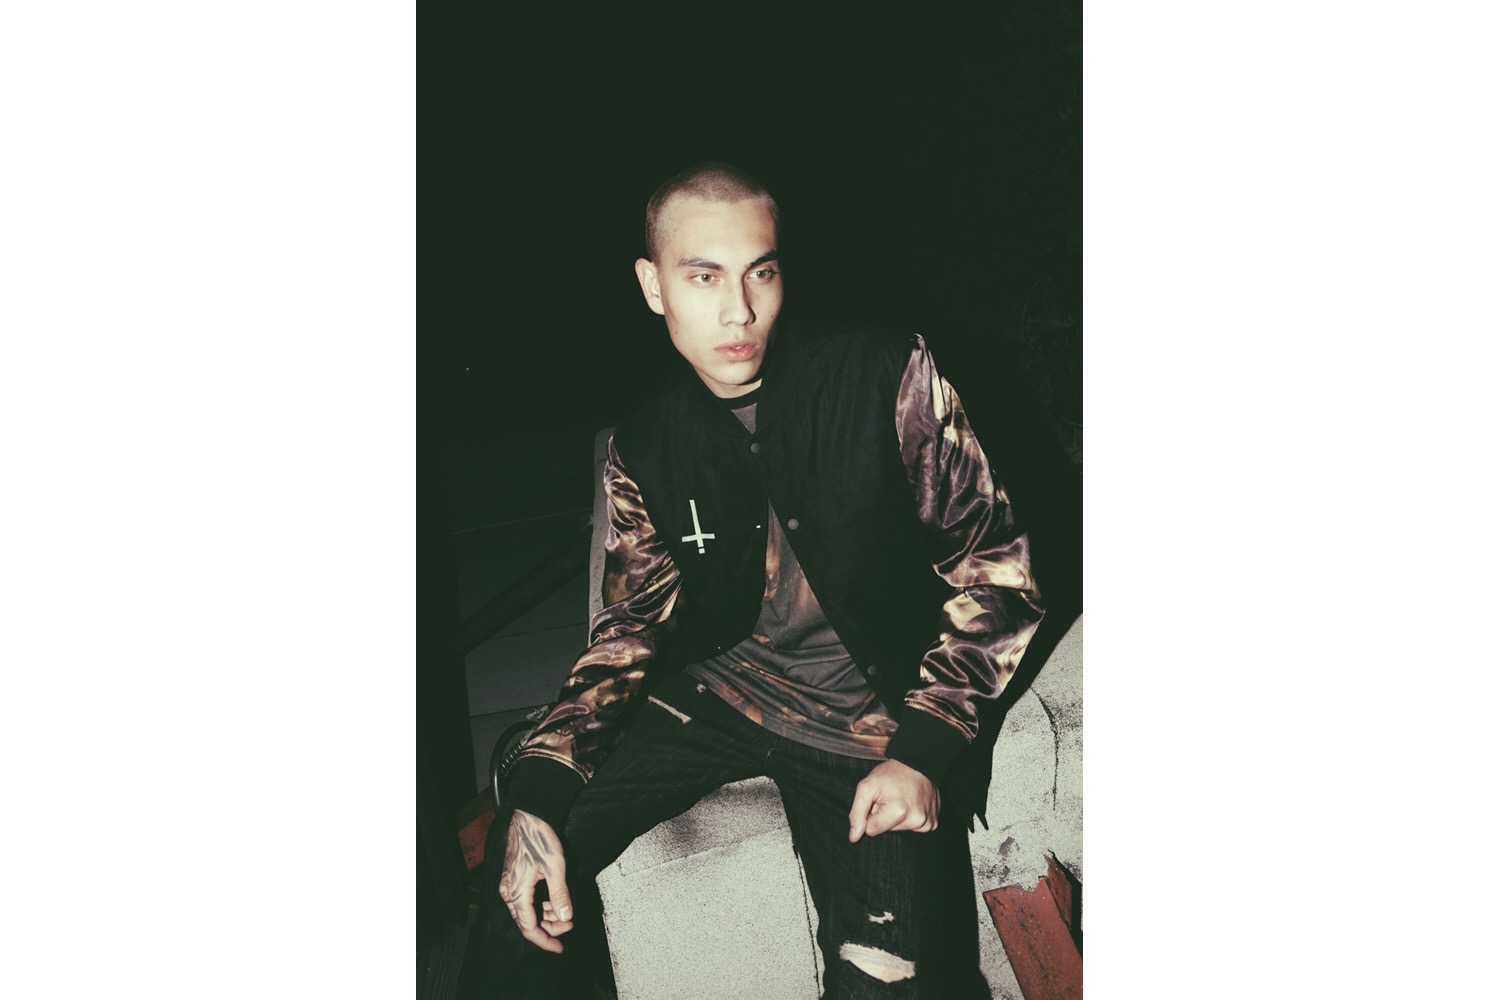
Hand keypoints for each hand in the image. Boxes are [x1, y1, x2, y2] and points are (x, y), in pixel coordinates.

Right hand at [497, 809, 573, 952]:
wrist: (528, 816)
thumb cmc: (539, 838)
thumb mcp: (555, 867)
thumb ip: (560, 895)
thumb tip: (565, 917)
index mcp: (517, 893)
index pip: (528, 928)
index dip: (545, 940)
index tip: (559, 947)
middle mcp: (509, 892)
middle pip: (527, 922)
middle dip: (549, 928)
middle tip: (569, 925)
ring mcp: (509, 886)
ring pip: (526, 912)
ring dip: (545, 917)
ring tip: (565, 914)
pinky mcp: (513, 879)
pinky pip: (525, 901)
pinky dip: (540, 905)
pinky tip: (554, 902)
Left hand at [847, 759, 940, 842]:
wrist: (917, 763)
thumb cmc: (890, 774)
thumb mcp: (867, 787)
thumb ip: (857, 812)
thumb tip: (854, 837)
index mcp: (898, 812)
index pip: (871, 830)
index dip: (871, 814)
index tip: (878, 800)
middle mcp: (916, 821)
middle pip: (887, 831)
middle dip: (884, 816)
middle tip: (890, 797)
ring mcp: (927, 823)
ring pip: (900, 830)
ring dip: (897, 817)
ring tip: (901, 798)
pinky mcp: (933, 823)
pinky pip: (913, 828)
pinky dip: (910, 818)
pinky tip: (911, 803)